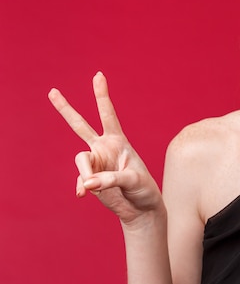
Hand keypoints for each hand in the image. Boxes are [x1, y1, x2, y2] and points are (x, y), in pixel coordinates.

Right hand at [49, 72, 163, 226]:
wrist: (140, 208)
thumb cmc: (143, 189)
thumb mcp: (132, 181)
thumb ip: (110, 180)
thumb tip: (86, 183)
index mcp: (118, 141)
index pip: (108, 114)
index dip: (102, 95)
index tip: (98, 75)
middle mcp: (104, 148)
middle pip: (81, 125)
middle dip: (66, 109)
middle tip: (52, 91)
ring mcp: (95, 163)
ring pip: (80, 160)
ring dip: (85, 173)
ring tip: (92, 187)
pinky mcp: (89, 179)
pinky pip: (80, 180)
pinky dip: (82, 187)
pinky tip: (84, 195)